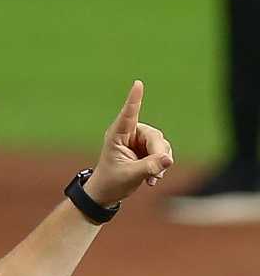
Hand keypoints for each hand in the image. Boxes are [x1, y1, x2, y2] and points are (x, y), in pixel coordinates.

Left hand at [82, 81, 173, 205]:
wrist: (108, 192)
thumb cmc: (111, 181)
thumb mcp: (129, 176)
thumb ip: (148, 167)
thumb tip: (168, 159)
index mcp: (117, 135)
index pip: (128, 114)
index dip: (134, 99)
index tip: (137, 83)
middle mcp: (130, 133)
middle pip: (154, 137)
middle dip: (158, 154)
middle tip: (158, 171)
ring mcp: (140, 140)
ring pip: (162, 145)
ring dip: (160, 162)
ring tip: (152, 177)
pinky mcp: (148, 149)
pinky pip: (164, 153)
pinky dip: (161, 165)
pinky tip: (152, 179)